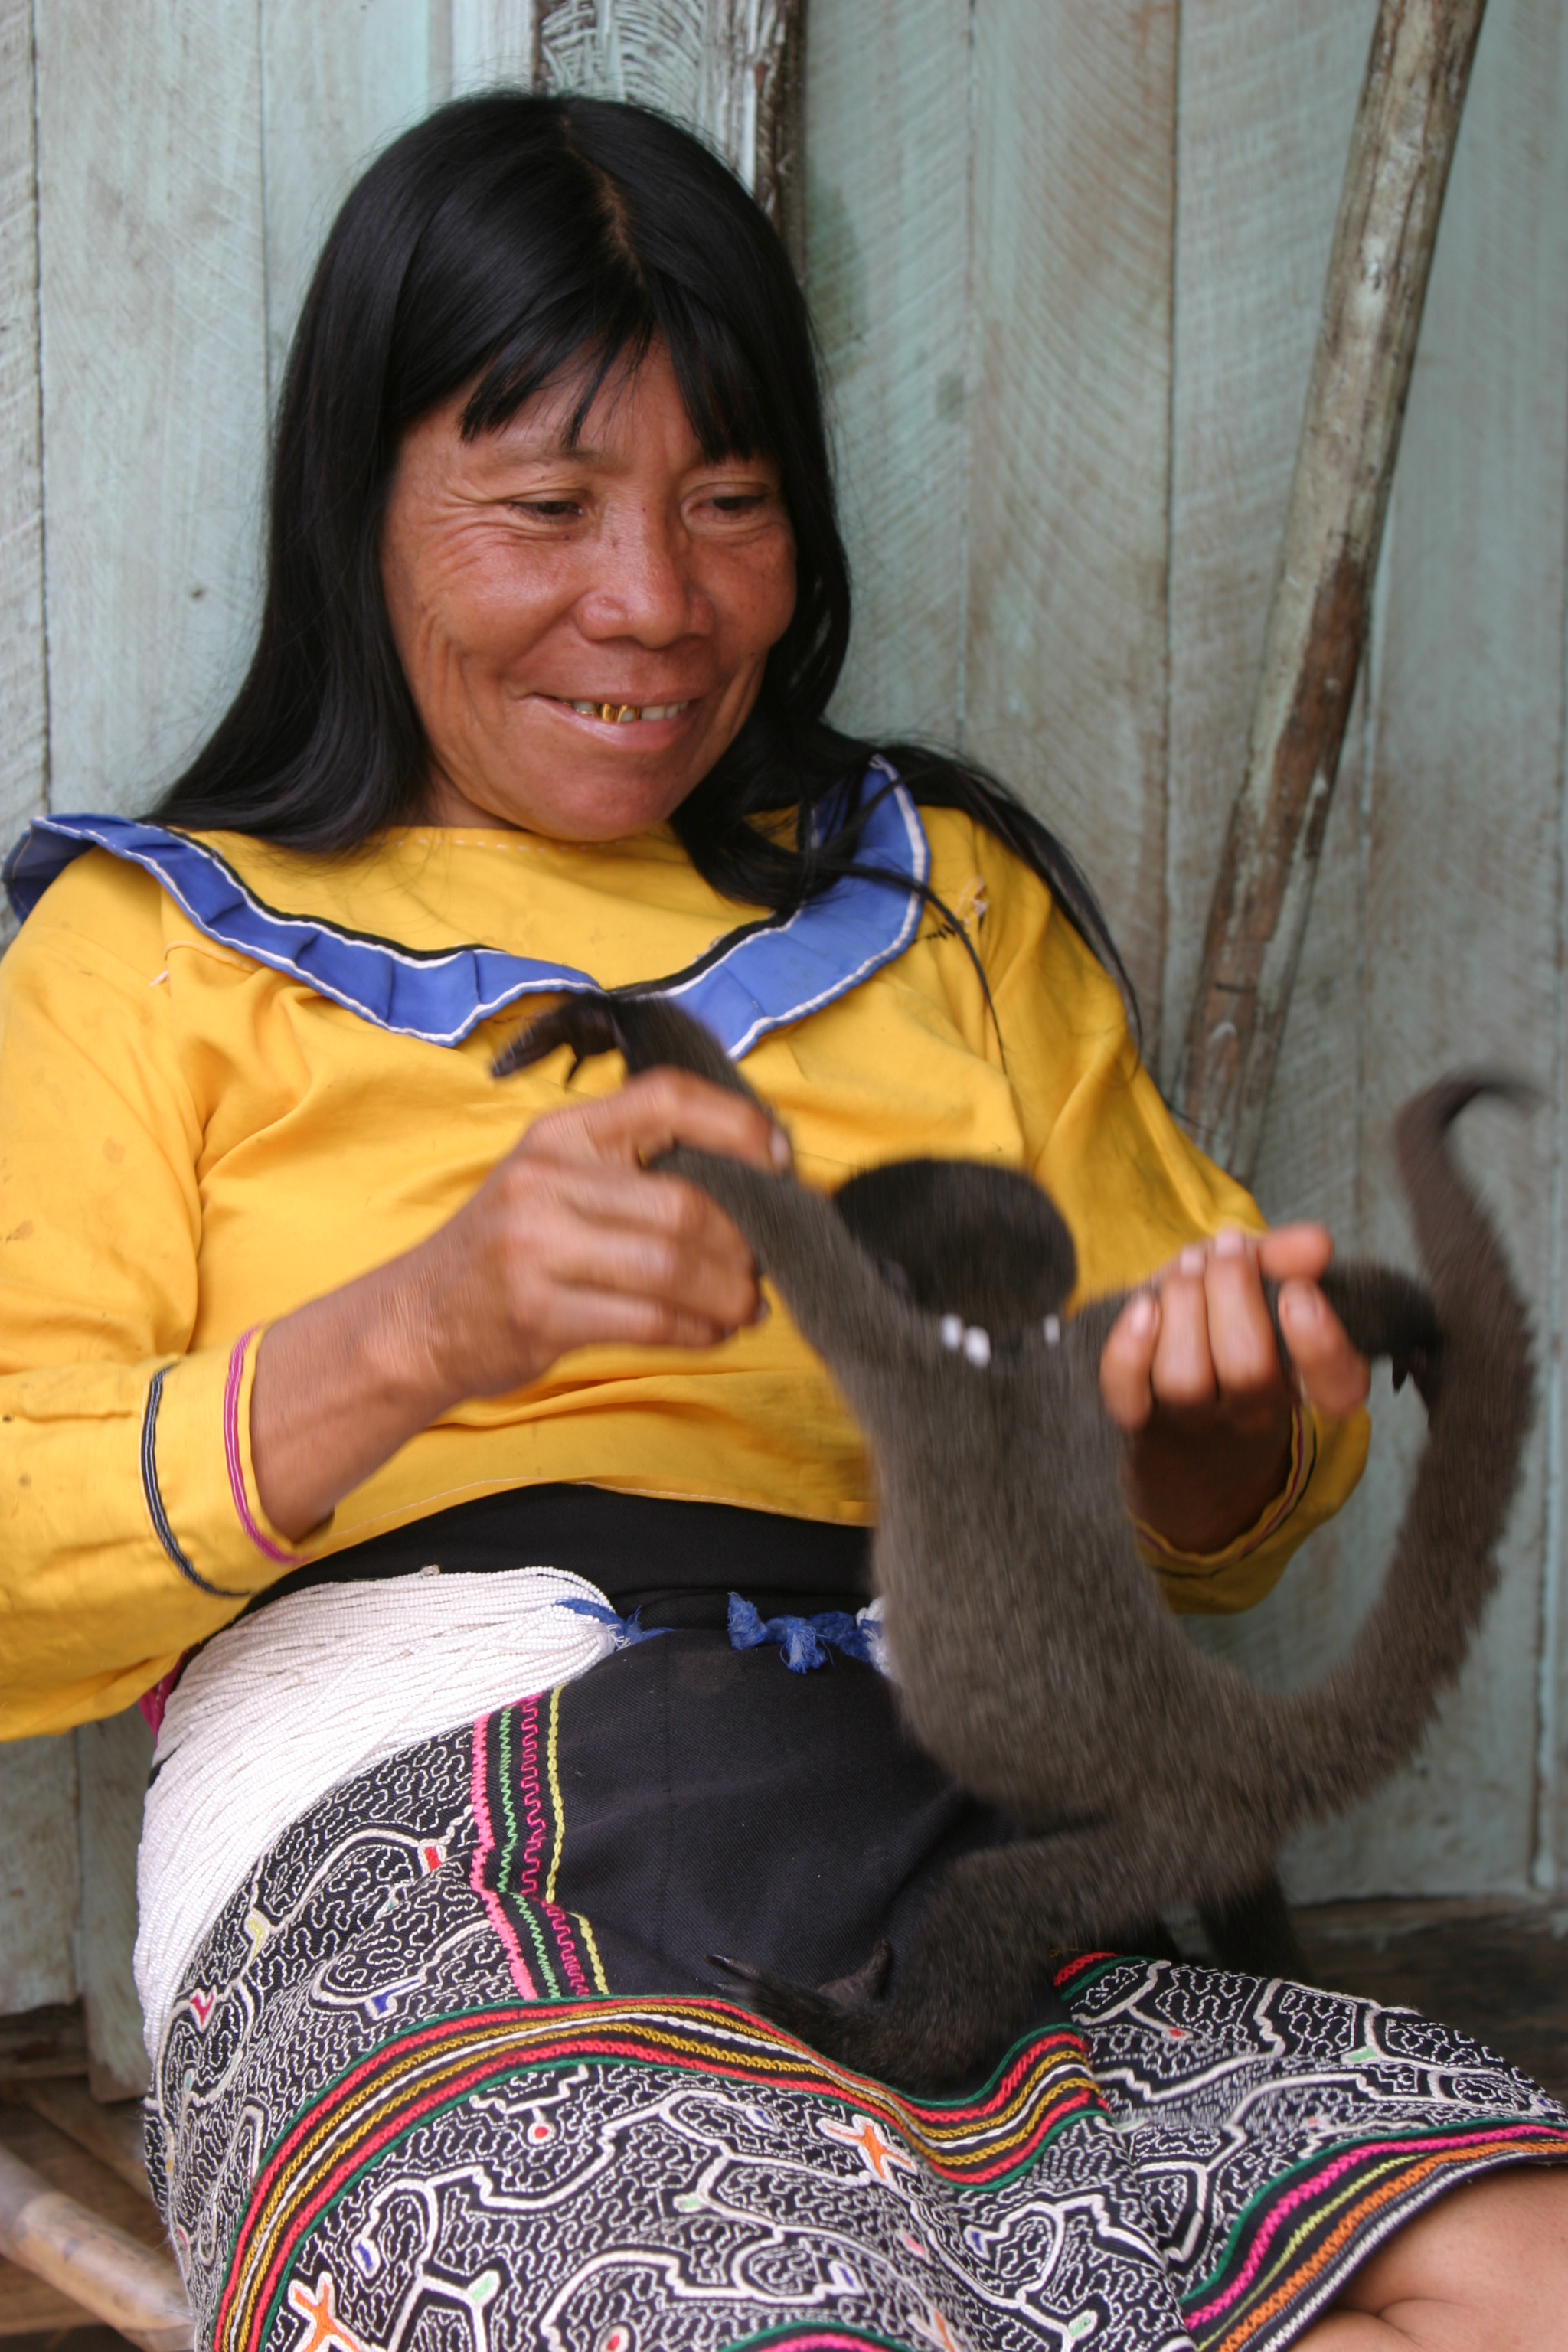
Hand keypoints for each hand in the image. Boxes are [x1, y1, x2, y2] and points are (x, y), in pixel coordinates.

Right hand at [406, 1066, 786, 1397]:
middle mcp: (546, 1178)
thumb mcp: (553, 1181)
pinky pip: (650, 1320)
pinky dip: (697, 1330)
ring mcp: (537, 1245)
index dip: (738, 1124)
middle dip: (743, 1243)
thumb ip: (633, 1169)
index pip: (667, 1097)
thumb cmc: (509, 1250)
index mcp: (561, 1133)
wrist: (416, 1321)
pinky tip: (710, 1331)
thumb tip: (751, 1179)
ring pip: (673, 1266)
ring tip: (746, 1306)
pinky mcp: (539, 1311)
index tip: (780, 1160)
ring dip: (729, 1294)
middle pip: (685, 1203)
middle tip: (764, 1267)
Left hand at [1099, 1224, 1370, 1555]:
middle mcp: (1254, 1412)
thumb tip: (1315, 1243)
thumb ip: (1287, 1261)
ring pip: (1186, 1381)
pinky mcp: (1140, 1421)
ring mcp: (1194, 1421)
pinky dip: (1131, 1346)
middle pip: (1249, 1369)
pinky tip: (1143, 1307)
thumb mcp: (1260, 1285)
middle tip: (1228, 1250)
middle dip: (1232, 1290)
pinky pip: (1128, 1393)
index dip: (1320, 1345)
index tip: (1299, 1293)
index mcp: (1305, 1382)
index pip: (1336, 1390)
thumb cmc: (1225, 1325)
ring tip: (1187, 1269)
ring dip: (1182, 1304)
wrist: (1171, 1397)